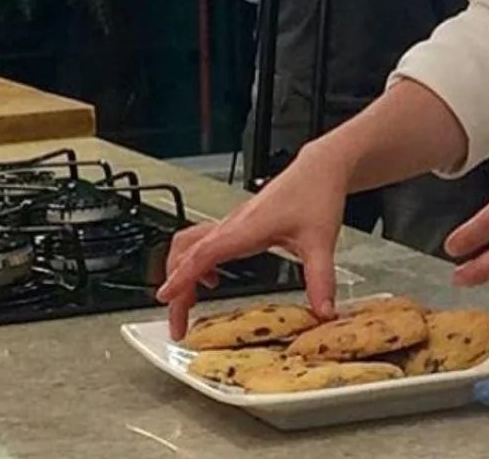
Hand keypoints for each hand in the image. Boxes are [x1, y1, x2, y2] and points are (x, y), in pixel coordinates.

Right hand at [156, 143, 349, 339]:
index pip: (204, 253)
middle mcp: (235, 224)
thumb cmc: (317, 193)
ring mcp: (234, 223)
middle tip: (179, 321)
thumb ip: (321, 279)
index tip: (165, 298)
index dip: (183, 276)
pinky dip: (195, 261)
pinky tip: (211, 278)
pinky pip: (204, 242)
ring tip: (186, 302)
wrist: (321, 167)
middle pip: (187, 252)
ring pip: (190, 244)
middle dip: (176, 286)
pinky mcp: (239, 224)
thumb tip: (323, 312)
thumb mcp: (321, 241)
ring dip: (181, 271)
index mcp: (248, 228)